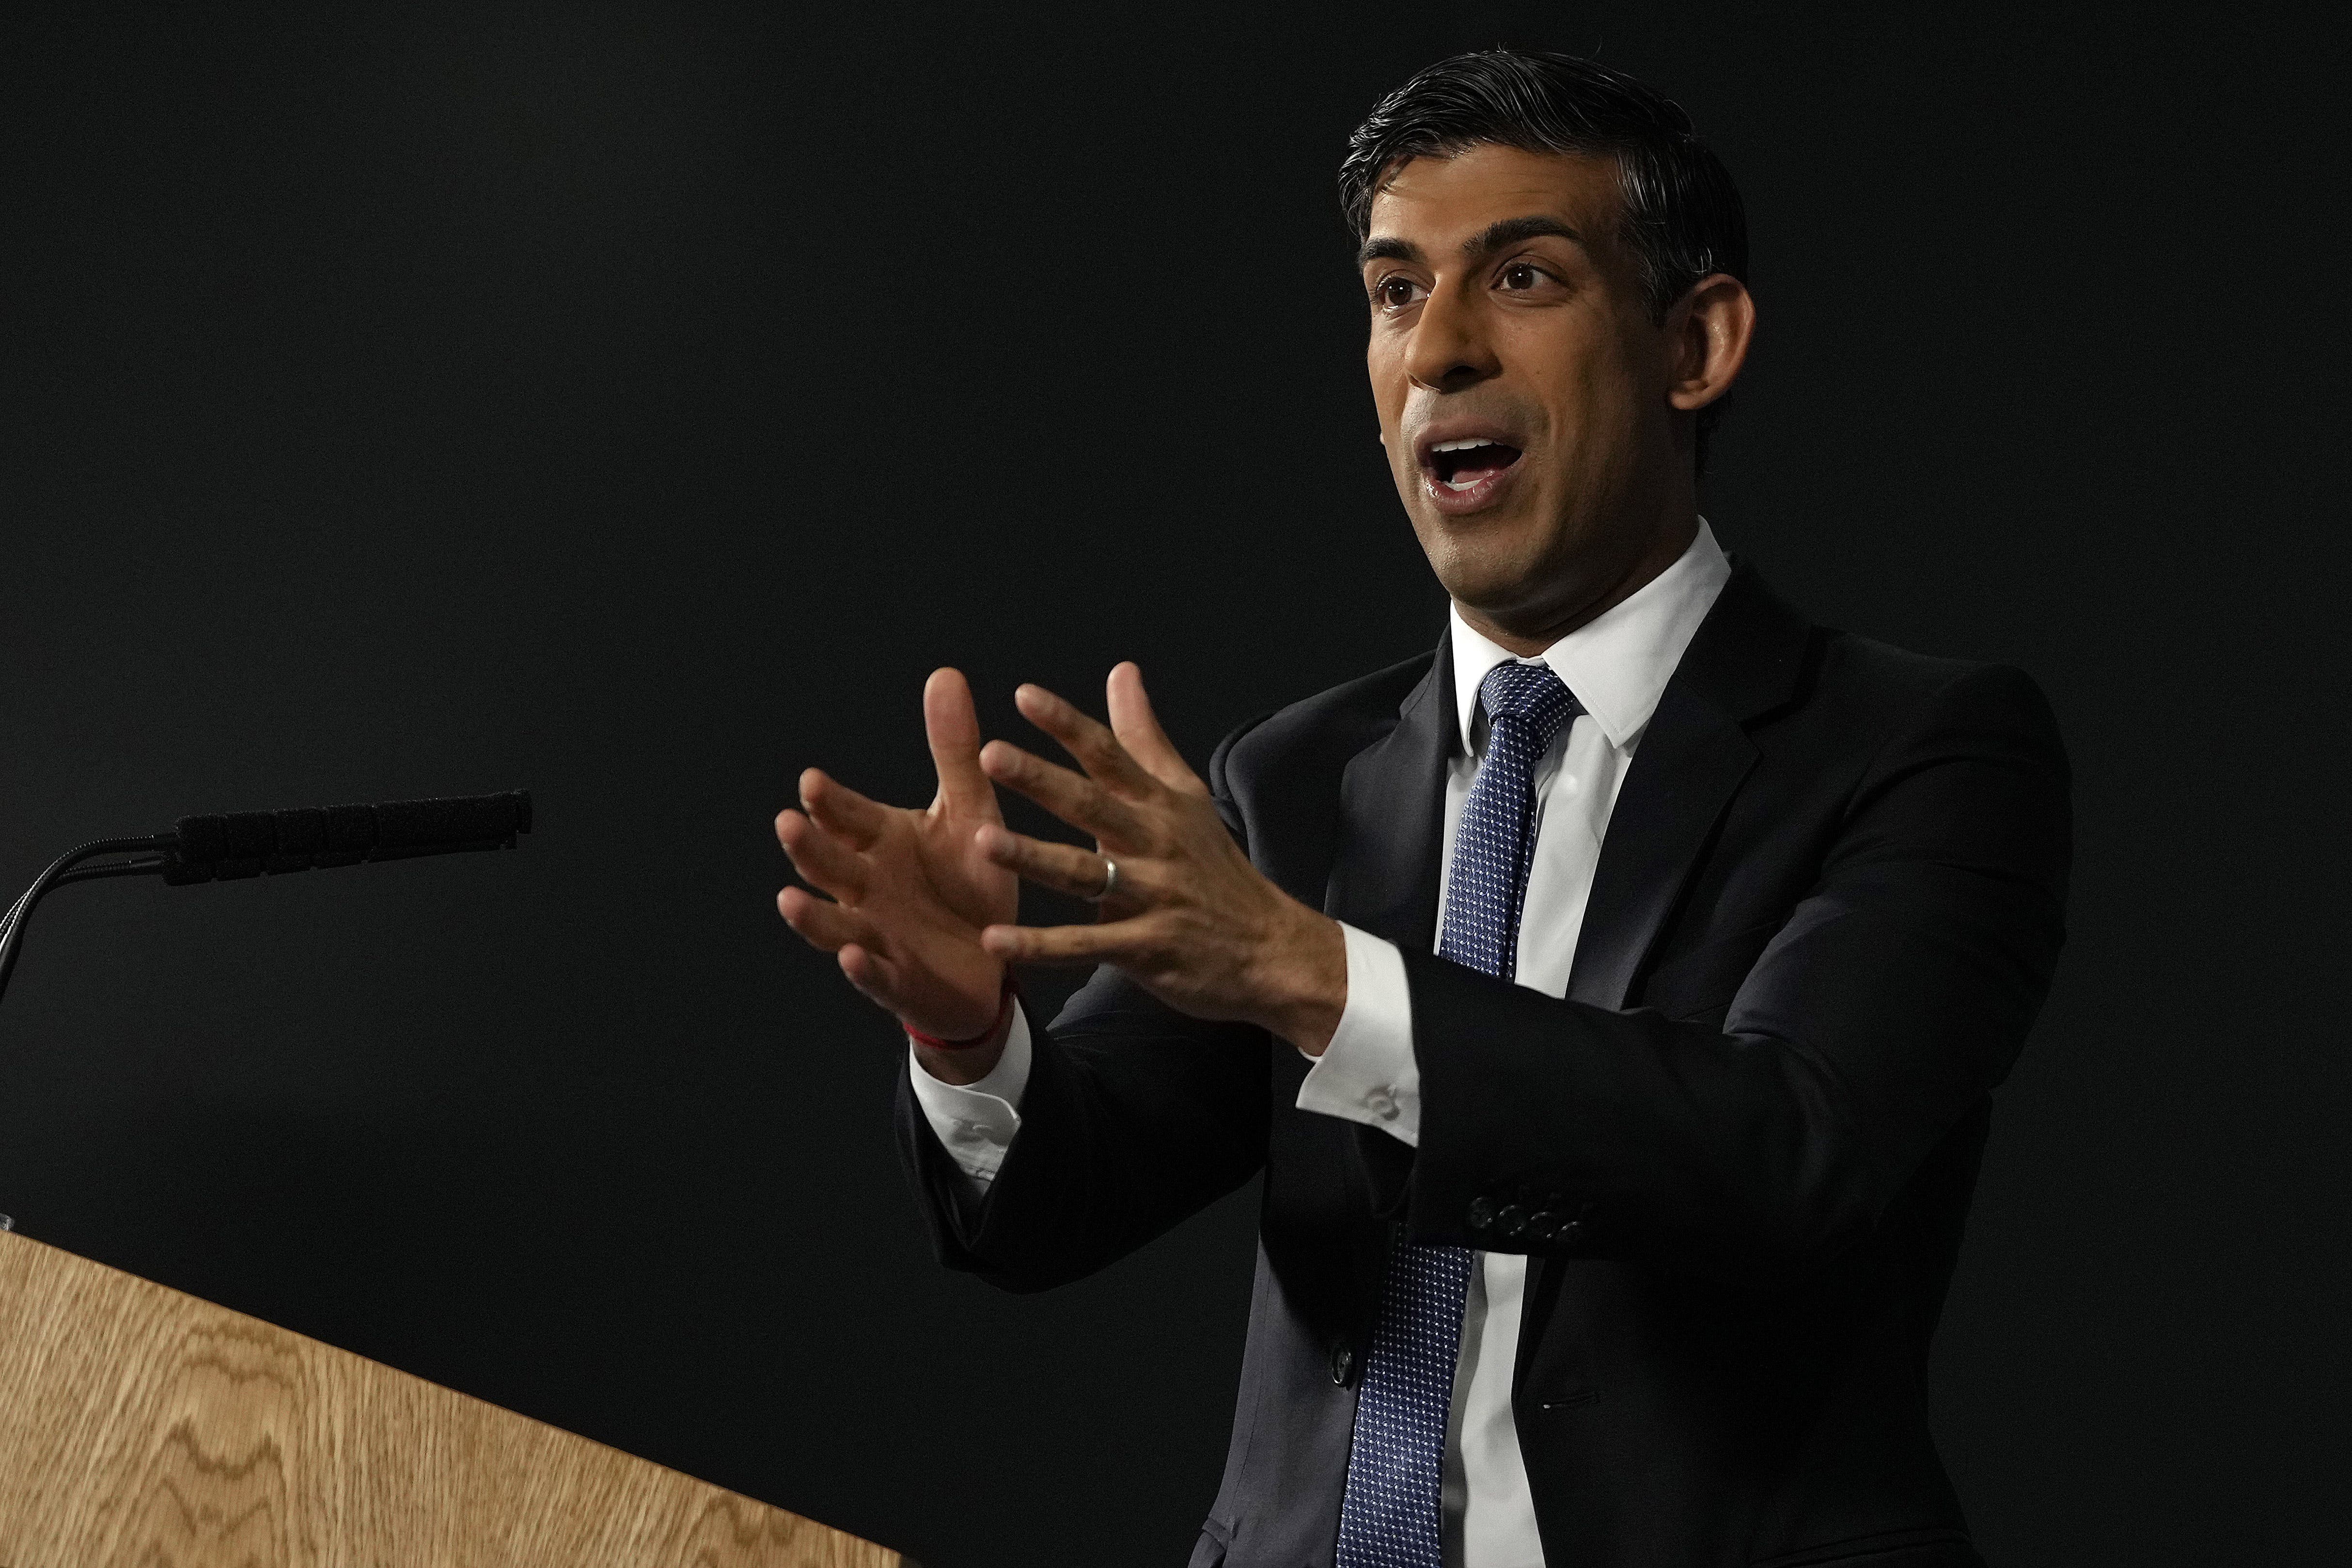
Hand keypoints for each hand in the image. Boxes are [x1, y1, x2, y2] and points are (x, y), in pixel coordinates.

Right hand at [775, 668, 1015, 1079]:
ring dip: (811, 914)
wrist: (992, 962)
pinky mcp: (898, 979)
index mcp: (880, 841)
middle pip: (829, 864)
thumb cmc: (968, 880)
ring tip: (788, 899)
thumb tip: (945, 674)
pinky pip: (877, 976)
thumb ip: (954, 752)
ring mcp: (876, 934)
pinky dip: (863, 968)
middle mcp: (867, 886)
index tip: (812, 780)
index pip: (847, 817)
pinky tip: (854, 956)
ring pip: (835, 922)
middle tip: (788, 823)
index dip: (829, 802)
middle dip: (808, 847)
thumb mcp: (970, 812)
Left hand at [973, 663, 1346, 1053]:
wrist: (1270, 948)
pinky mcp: (1145, 949)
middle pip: (1092, 806)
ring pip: (1084, 874)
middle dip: (1041, 780)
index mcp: (1159, 805)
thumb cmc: (1217, 869)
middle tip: (990, 755)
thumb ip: (1145, 736)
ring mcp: (1150, 897)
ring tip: (982, 841)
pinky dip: (1042, 945)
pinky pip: (1085, 945)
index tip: (1023, 695)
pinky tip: (995, 941)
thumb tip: (1121, 672)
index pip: (1110, 755)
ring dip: (1033, 858)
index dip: (1068, 725)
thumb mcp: (1187, 795)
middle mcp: (1154, 844)